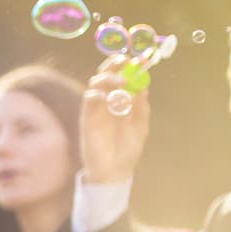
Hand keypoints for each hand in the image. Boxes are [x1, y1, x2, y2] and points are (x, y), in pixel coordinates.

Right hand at [80, 57, 150, 183]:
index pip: (124, 78)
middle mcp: (109, 102)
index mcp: (123, 102)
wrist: (114, 171)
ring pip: (96, 84)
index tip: (142, 60)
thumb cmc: (128, 150)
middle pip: (107, 75)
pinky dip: (95, 94)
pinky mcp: (87, 118)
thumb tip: (143, 88)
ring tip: (119, 81)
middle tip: (124, 60)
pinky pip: (88, 100)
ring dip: (106, 77)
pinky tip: (103, 96)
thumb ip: (141, 108)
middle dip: (114, 64)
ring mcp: (97, 109)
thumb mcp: (141, 127)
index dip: (131, 67)